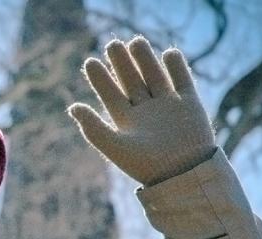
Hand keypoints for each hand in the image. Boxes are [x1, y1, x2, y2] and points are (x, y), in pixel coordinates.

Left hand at [68, 37, 216, 185]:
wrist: (182, 174)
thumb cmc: (145, 165)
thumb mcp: (115, 146)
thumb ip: (93, 127)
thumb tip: (72, 107)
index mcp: (125, 121)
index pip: (109, 93)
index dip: (100, 78)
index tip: (90, 62)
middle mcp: (145, 111)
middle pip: (130, 80)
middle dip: (121, 62)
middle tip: (112, 44)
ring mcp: (167, 105)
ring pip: (153, 75)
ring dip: (145, 58)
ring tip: (135, 41)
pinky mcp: (189, 103)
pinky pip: (181, 79)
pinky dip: (176, 66)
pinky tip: (168, 53)